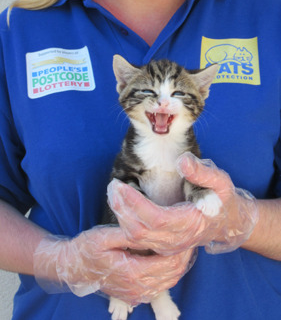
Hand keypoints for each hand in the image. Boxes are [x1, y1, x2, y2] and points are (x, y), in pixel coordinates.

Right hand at [33, 225, 195, 303]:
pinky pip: (159, 286)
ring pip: (168, 282)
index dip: (181, 249)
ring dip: (178, 265)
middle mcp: (137, 288)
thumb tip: (148, 227)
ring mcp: (136, 294)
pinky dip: (168, 273)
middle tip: (189, 237)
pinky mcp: (134, 295)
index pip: (168, 263)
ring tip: (183, 246)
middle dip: (183, 256)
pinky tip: (168, 258)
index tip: (187, 233)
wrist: (73, 267)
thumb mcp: (104, 236)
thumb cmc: (86, 249)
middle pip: (172, 274)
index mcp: (131, 272)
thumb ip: (127, 233)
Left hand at [107, 152, 258, 254]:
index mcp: (190, 224)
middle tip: (112, 186)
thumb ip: (202, 172)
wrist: (227, 222)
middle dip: (122, 209)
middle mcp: (177, 240)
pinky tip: (119, 204)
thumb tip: (182, 161)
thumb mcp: (220, 181)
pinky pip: (137, 239)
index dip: (135, 204)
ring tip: (113, 191)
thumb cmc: (222, 199)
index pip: (156, 219)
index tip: (121, 185)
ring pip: (135, 237)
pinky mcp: (161, 245)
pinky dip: (125, 222)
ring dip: (120, 215)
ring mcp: (168, 246)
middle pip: (140, 232)